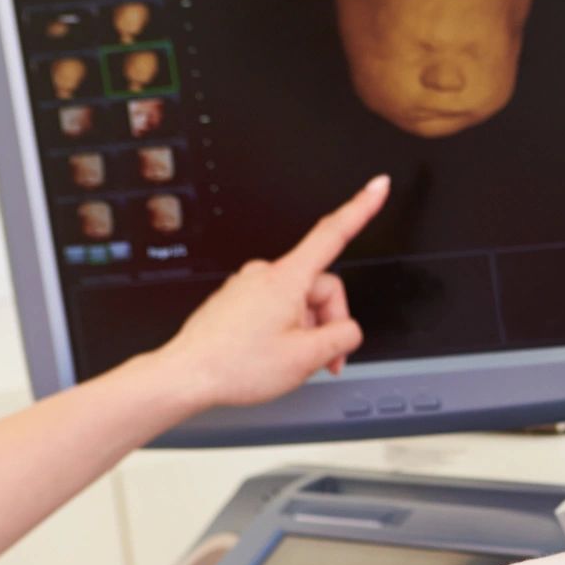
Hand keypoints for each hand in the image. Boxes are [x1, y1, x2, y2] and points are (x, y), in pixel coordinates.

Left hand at [152, 175, 390, 410]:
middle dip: (328, 322)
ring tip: (293, 361)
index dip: (361, 208)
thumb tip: (349, 330)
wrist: (187, 376)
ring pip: (301, 302)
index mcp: (286, 280)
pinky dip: (287, 330)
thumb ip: (343, 337)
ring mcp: (250, 286)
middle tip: (324, 359)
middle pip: (322, 288)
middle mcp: (265, 275)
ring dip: (308, 331)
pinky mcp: (239, 299)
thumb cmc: (235, 365)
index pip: (333, 234)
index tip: (378, 187)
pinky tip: (274, 353)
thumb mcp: (307, 358)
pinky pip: (279, 308)